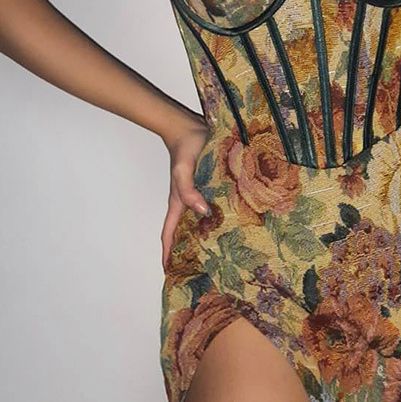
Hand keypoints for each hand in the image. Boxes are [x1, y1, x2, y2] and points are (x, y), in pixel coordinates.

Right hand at [160, 118, 210, 269]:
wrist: (190, 130)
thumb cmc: (184, 149)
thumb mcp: (183, 170)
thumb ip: (189, 190)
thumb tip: (203, 211)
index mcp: (178, 202)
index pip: (169, 232)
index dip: (167, 252)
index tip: (167, 271)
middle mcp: (189, 202)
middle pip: (185, 232)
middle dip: (187, 250)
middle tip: (198, 269)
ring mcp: (200, 195)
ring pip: (201, 221)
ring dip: (205, 236)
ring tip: (219, 254)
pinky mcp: (212, 188)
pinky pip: (215, 207)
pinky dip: (219, 219)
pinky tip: (233, 225)